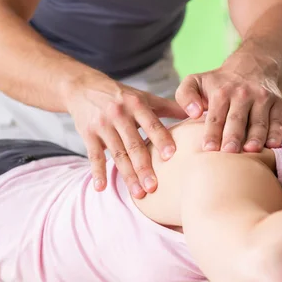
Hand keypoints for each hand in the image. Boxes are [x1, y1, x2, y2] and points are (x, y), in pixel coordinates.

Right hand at [64, 75, 186, 198]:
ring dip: (127, 175)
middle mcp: (118, 115)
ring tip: (138, 194)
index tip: (171, 156)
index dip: (160, 139)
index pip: (151, 123)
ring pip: (117, 154)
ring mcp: (102, 125)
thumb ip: (168, 107)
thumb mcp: (142, 97)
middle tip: (155, 187)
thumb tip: (198, 113)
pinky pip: (93, 156)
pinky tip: (101, 188)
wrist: (83, 87)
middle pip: (133, 144)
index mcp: (135, 104)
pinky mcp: (87, 134)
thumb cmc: (119, 95)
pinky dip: (97, 172)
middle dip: (144, 166)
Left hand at [175, 67, 281, 152]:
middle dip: (233, 136)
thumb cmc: (218, 83)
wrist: (252, 66)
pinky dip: (278, 132)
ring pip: (259, 121)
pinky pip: (279, 119)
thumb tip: (193, 113)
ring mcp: (262, 99)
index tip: (208, 148)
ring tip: (252, 150)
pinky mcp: (278, 103)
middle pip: (237, 119)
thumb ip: (185, 95)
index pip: (215, 116)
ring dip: (256, 136)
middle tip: (229, 152)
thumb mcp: (195, 81)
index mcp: (221, 92)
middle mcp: (243, 94)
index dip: (212, 133)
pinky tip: (274, 145)